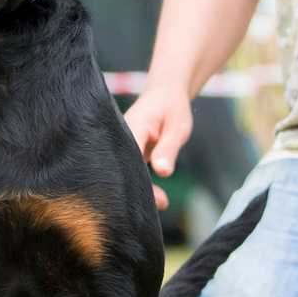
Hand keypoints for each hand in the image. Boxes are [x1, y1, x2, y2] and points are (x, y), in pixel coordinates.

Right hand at [123, 86, 194, 209]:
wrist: (164, 93)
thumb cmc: (172, 108)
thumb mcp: (177, 128)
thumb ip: (168, 149)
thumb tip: (162, 172)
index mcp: (133, 128)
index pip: (129, 156)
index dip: (135, 178)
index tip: (148, 197)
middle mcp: (120, 138)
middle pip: (122, 169)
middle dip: (138, 189)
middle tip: (163, 202)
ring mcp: (121, 146)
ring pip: (125, 172)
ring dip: (141, 188)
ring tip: (163, 202)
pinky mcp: (125, 153)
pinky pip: (129, 171)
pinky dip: (142, 183)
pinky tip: (159, 197)